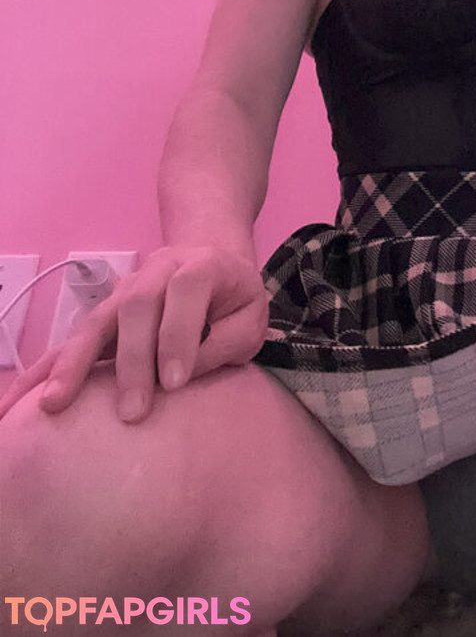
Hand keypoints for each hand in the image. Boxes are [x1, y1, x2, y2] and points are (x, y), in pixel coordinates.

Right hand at [0, 245, 268, 424]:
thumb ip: (226, 343)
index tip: (175, 383)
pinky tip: (25, 397)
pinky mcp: (104, 313)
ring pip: (97, 319)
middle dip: (132, 359)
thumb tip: (182, 377)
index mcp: (201, 265)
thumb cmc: (235, 300)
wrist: (211, 261)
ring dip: (75, 361)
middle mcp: (157, 270)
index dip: (178, 334)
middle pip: (137, 306)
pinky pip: (72, 336)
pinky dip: (48, 366)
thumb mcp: (251, 319)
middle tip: (132, 411)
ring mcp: (125, 289)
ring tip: (56, 403)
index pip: (185, 290)